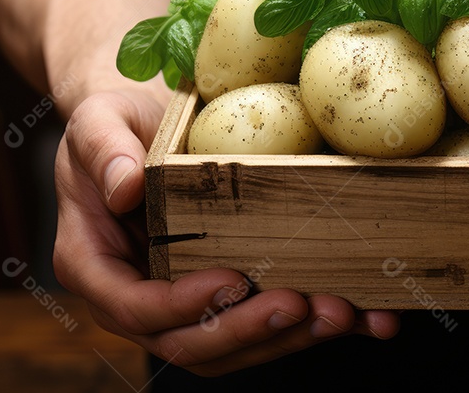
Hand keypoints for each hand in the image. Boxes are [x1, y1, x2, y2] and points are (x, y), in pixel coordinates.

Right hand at [53, 88, 400, 376]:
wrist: (148, 123)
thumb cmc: (116, 122)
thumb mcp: (98, 122)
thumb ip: (105, 152)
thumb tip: (126, 186)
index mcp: (98, 267)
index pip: (137, 308)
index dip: (184, 306)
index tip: (232, 281)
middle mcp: (140, 299)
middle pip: (192, 342)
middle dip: (251, 331)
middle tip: (302, 304)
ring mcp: (188, 304)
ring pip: (236, 347)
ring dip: (291, 337)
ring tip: (344, 312)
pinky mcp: (231, 296)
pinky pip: (270, 324)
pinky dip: (318, 326)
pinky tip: (370, 318)